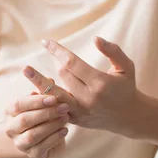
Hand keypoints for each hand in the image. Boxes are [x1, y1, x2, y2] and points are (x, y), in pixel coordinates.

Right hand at [0, 92, 69, 157]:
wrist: (43, 139)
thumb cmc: (42, 115)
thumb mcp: (43, 102)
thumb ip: (45, 91)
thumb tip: (50, 80)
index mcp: (10, 112)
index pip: (18, 104)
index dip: (35, 101)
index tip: (53, 98)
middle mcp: (11, 129)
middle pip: (24, 120)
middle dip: (46, 113)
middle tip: (64, 107)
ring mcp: (20, 143)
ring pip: (32, 135)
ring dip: (51, 126)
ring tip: (65, 118)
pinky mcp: (32, 155)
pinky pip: (42, 147)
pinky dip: (54, 138)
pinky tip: (65, 130)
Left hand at [23, 37, 139, 135]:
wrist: (130, 117)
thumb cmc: (127, 87)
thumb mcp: (126, 67)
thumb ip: (112, 51)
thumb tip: (95, 38)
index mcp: (100, 83)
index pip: (72, 63)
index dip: (57, 50)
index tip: (46, 41)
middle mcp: (88, 99)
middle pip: (62, 76)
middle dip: (58, 62)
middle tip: (55, 54)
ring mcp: (80, 111)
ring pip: (54, 94)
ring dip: (40, 82)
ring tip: (27, 70)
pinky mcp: (75, 120)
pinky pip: (54, 108)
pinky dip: (45, 99)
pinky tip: (33, 91)